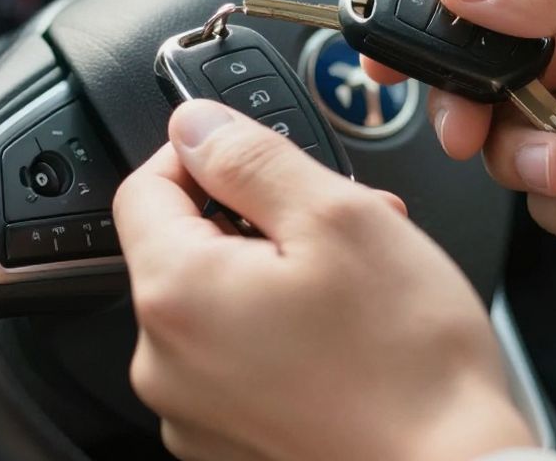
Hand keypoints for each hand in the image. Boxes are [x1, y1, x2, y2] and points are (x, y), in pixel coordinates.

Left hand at [113, 100, 534, 460]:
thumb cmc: (411, 366)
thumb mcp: (339, 217)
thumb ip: (251, 157)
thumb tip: (195, 126)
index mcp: (177, 296)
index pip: (144, 188)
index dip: (201, 153)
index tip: (256, 153)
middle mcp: (165, 365)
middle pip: (188, 248)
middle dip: (263, 217)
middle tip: (345, 219)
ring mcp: (195, 414)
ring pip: (222, 303)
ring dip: (281, 272)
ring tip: (362, 281)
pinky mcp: (229, 444)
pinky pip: (239, 360)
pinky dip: (283, 331)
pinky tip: (348, 332)